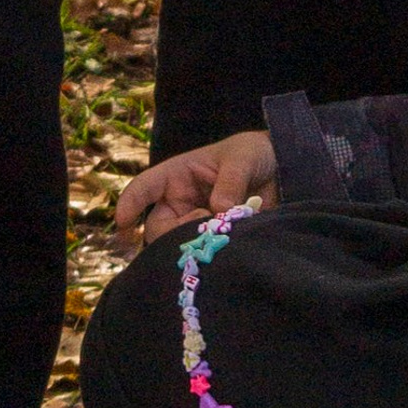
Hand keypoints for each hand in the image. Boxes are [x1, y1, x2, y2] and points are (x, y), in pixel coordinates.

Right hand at [115, 128, 276, 241]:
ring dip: (194, 244)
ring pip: (179, 244)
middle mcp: (181, 202)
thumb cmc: (253, 154)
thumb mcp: (241, 159)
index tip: (123, 223)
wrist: (285, 170)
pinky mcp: (215, 238)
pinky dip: (211, 253)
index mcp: (177, 175)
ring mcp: (197, 222)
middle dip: (173, 232)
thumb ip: (230, 181)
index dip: (130, 204)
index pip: (144, 188)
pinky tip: (226, 249)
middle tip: (204, 224)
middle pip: (159, 226)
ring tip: (221, 233)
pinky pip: (203, 251)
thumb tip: (219, 208)